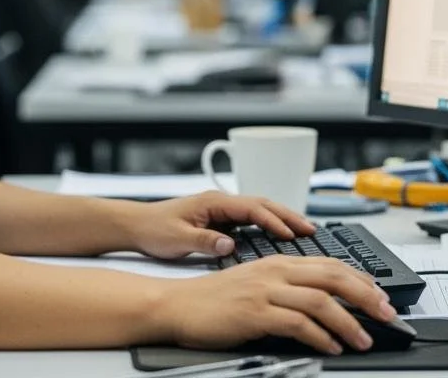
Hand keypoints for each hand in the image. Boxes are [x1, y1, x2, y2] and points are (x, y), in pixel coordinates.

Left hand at [129, 191, 314, 259]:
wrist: (136, 225)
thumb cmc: (154, 229)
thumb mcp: (177, 239)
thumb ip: (204, 241)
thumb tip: (230, 245)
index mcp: (214, 202)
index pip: (252, 208)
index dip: (273, 221)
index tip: (291, 234)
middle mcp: (221, 203)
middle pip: (263, 205)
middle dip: (288, 216)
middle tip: (311, 230)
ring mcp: (222, 211)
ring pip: (259, 211)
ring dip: (282, 220)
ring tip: (304, 232)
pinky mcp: (220, 221)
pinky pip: (251, 221)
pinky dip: (269, 227)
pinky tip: (280, 238)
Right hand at [151, 255, 395, 354]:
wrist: (178, 305)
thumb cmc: (214, 300)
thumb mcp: (256, 284)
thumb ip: (287, 289)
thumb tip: (323, 304)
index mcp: (278, 262)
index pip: (330, 264)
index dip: (360, 280)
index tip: (380, 296)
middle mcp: (275, 271)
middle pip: (333, 277)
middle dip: (366, 296)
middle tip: (386, 314)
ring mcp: (265, 291)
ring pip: (320, 301)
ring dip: (349, 322)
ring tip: (364, 339)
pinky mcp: (255, 313)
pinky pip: (298, 324)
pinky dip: (321, 336)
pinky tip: (331, 347)